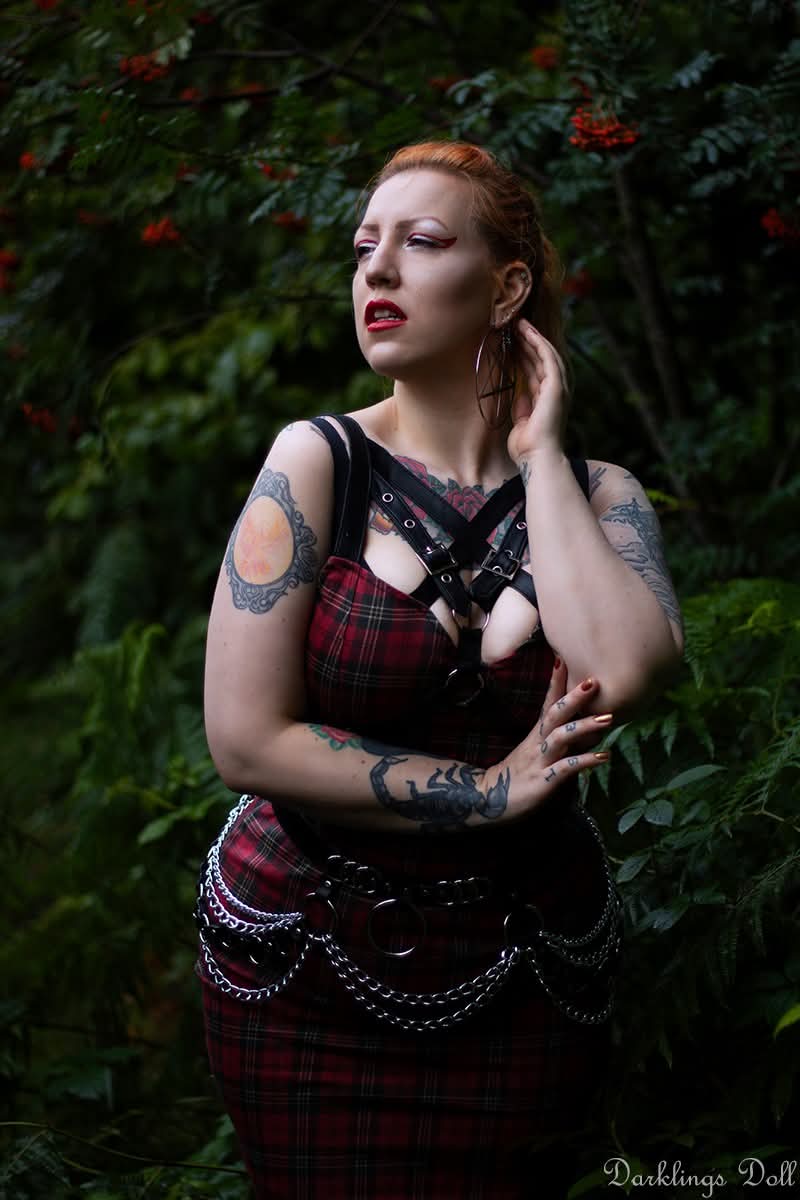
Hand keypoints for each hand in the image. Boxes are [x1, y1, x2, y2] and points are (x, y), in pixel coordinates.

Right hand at [482, 658, 611, 818]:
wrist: (488, 800)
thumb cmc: (518, 775)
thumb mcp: (535, 752)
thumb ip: (556, 739)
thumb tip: (582, 726)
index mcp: (536, 734)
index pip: (548, 702)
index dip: (556, 681)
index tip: (564, 657)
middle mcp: (537, 742)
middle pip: (554, 713)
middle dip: (574, 697)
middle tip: (594, 681)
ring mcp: (539, 760)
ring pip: (560, 737)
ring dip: (584, 726)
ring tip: (608, 719)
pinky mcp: (543, 781)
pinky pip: (565, 768)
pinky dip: (585, 761)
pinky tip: (604, 757)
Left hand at [507, 319, 569, 464]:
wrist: (537, 457)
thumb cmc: (527, 447)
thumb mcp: (521, 422)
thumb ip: (522, 407)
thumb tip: (519, 394)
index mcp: (546, 399)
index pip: (534, 370)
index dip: (523, 354)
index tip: (511, 341)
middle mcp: (555, 391)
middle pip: (540, 359)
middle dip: (527, 342)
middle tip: (513, 325)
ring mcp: (558, 388)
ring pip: (545, 354)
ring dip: (533, 337)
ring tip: (519, 323)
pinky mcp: (557, 386)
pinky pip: (548, 358)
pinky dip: (538, 343)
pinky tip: (528, 332)